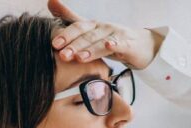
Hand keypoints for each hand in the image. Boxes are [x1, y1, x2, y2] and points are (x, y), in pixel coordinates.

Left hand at [47, 0, 162, 69]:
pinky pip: (121, 43)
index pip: (77, 28)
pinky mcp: (129, 44)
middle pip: (87, 36)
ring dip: (90, 49)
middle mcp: (103, 28)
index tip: (54, 44)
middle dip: (74, 45)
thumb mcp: (89, 29)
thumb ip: (70, 17)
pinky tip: (109, 45)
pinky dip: (115, 44)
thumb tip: (50, 1)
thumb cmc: (110, 38)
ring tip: (78, 58)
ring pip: (101, 42)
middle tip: (62, 55)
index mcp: (92, 26)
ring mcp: (116, 35)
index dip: (66, 35)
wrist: (140, 45)